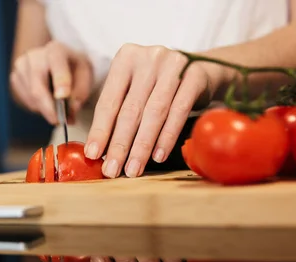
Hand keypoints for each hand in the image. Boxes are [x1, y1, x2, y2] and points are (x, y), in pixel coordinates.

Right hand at [10, 40, 92, 124]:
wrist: (55, 61)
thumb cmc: (72, 68)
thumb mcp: (85, 75)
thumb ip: (81, 92)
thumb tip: (71, 111)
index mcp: (56, 49)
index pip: (56, 62)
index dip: (60, 80)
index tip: (63, 96)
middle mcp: (35, 55)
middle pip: (38, 87)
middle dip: (49, 108)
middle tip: (58, 121)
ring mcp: (21, 66)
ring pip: (31, 96)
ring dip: (45, 108)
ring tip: (57, 107)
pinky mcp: (14, 77)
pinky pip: (25, 99)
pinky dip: (37, 106)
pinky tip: (45, 100)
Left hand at [83, 44, 225, 177]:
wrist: (203, 69)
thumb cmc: (159, 85)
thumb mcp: (136, 89)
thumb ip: (118, 111)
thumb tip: (97, 150)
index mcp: (126, 58)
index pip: (108, 101)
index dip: (100, 131)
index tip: (92, 155)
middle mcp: (148, 58)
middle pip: (130, 110)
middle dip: (119, 145)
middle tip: (111, 170)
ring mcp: (173, 64)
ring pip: (154, 113)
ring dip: (141, 146)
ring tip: (133, 169)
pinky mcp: (195, 75)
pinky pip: (178, 111)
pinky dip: (167, 137)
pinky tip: (157, 156)